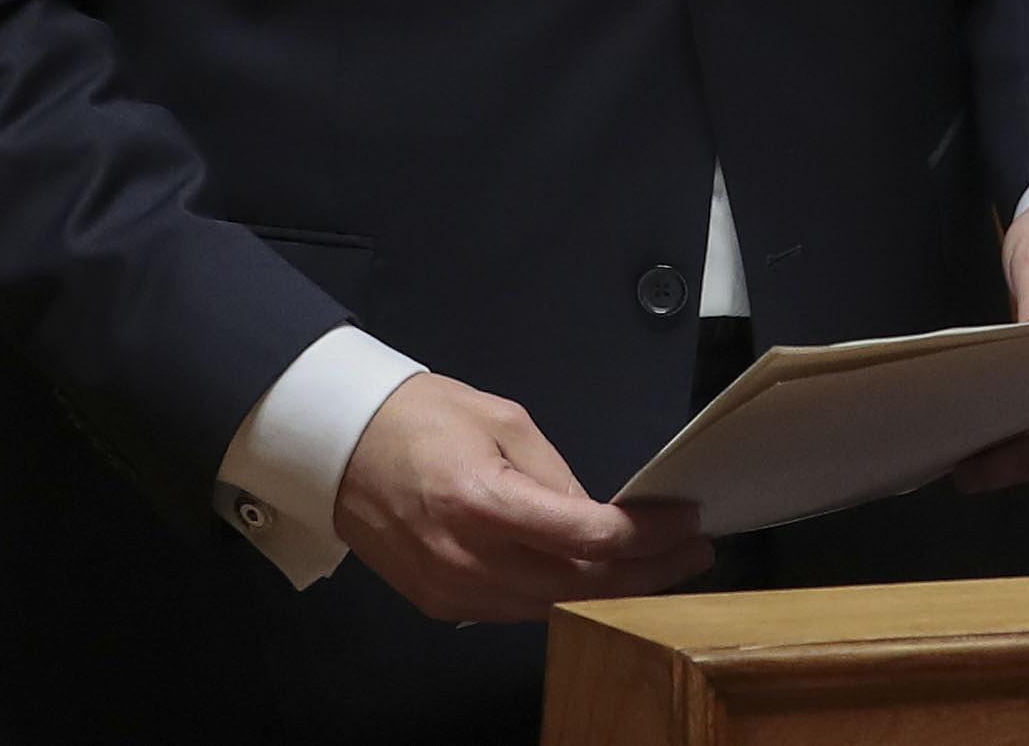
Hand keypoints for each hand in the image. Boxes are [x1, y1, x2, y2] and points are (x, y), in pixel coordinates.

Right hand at [332, 372, 713, 622]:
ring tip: (656, 565)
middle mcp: (468, 558)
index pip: (587, 538)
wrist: (337, 447)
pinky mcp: (441, 605)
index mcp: (483, 501)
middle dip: (647, 571)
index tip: (687, 523)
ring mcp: (453, 591)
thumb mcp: (502, 420)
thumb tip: (599, 520)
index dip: (648, 537)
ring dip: (612, 589)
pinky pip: (519, 609)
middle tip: (691, 551)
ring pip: (555, 607)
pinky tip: (594, 574)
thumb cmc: (418, 418)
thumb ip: (555, 476)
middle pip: (582, 584)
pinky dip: (563, 594)